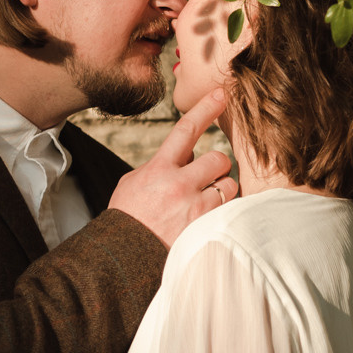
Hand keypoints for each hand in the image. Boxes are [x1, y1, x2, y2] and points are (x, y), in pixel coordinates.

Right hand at [107, 89, 238, 247]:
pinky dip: (221, 214)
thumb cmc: (128, 219)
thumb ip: (159, 166)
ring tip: (203, 204)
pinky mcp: (206, 227)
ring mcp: (194, 207)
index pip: (186, 129)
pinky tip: (205, 222)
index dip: (205, 108)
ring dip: (221, 192)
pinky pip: (228, 211)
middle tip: (206, 179)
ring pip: (229, 186)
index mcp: (159, 168)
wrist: (124, 258)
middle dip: (217, 167)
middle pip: (219, 158)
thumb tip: (184, 157)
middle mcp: (179, 184)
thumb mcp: (133, 184)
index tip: (221, 94)